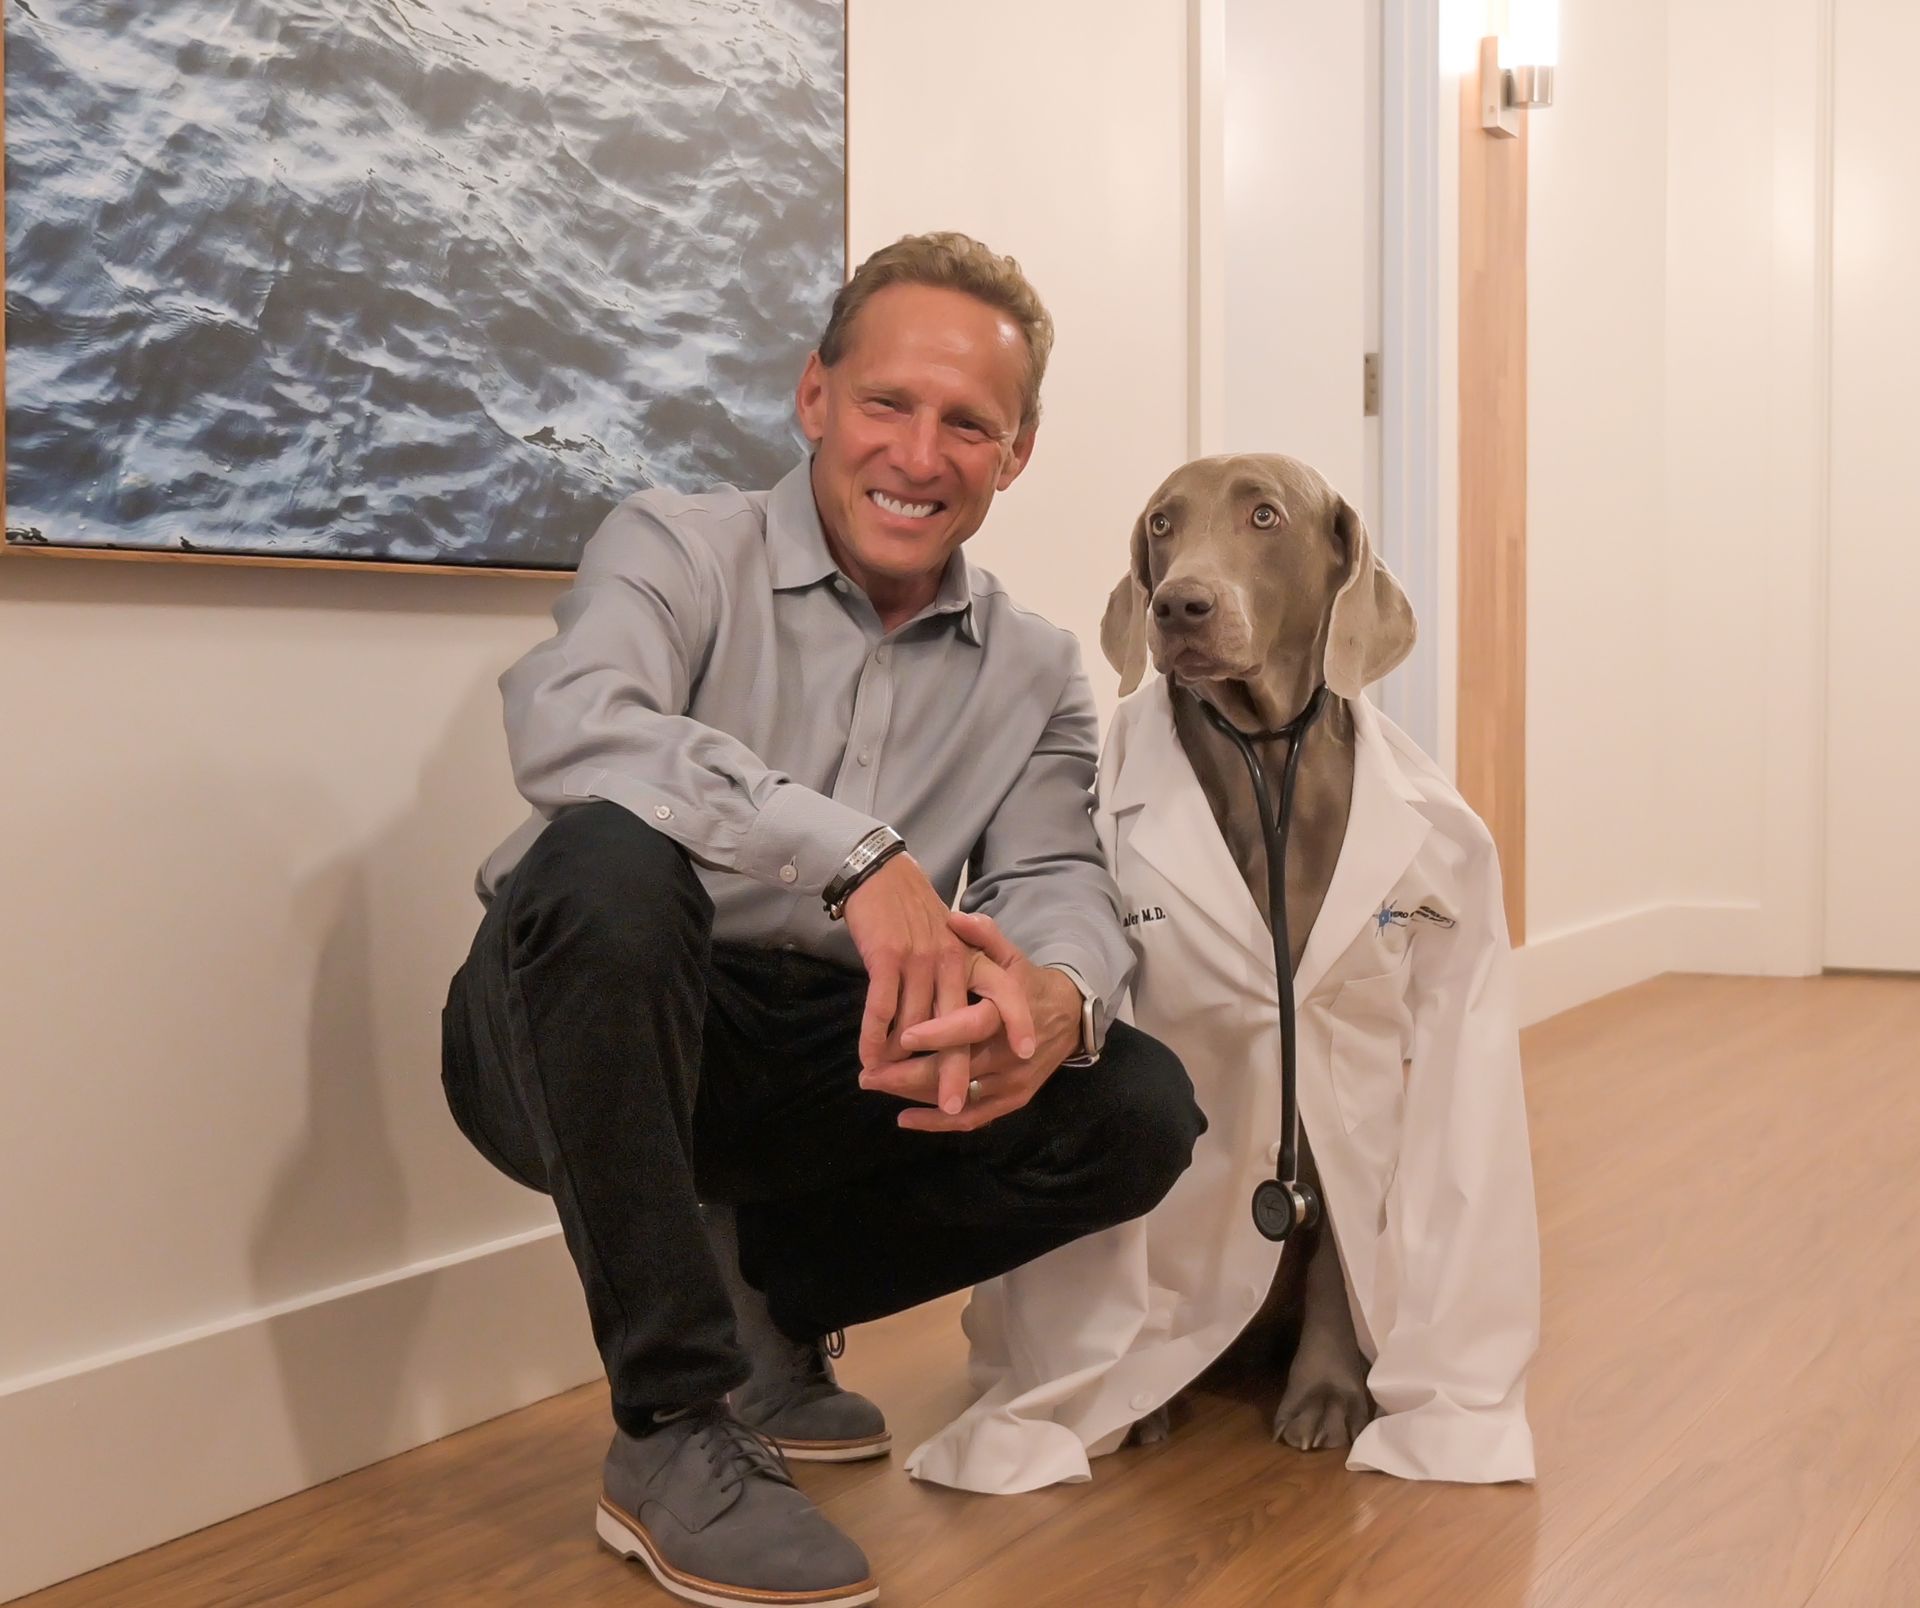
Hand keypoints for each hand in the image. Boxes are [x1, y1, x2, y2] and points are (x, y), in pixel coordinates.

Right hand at [842, 857, 1036, 1116]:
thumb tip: (958, 1024)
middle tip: (954, 1106)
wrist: (880, 874)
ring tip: (891, 1087)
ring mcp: (919, 959)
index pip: (1005, 993)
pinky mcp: (887, 958)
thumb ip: (958, 978)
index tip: (1027, 1056)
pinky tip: (868, 1058)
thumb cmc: (914, 912)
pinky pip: (882, 1008)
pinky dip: (873, 1037)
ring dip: (901, 1061)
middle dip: (955, 1070)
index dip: (1017, 1023)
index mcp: (971, 957)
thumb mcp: (949, 940)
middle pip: (959, 1025)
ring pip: (916, 1024)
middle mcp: (952, 960)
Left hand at [859, 911, 1083, 1131]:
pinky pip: (973, 1118)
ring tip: (875, 1084)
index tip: (905, 1034)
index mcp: (1010, 1014)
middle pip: (956, 1069)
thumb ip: (984, 936)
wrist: (1068, 1018)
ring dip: (913, 1095)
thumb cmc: (1027, 983)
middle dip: (907, 1073)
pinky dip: (937, 1123)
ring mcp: (1012, 1083)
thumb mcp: (1009, 955)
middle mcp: (1012, 1054)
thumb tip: (955, 918)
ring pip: (957, 1096)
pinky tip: (904, 1118)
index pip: (973, 1026)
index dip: (941, 1032)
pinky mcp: (1011, 1101)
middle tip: (867, 1072)